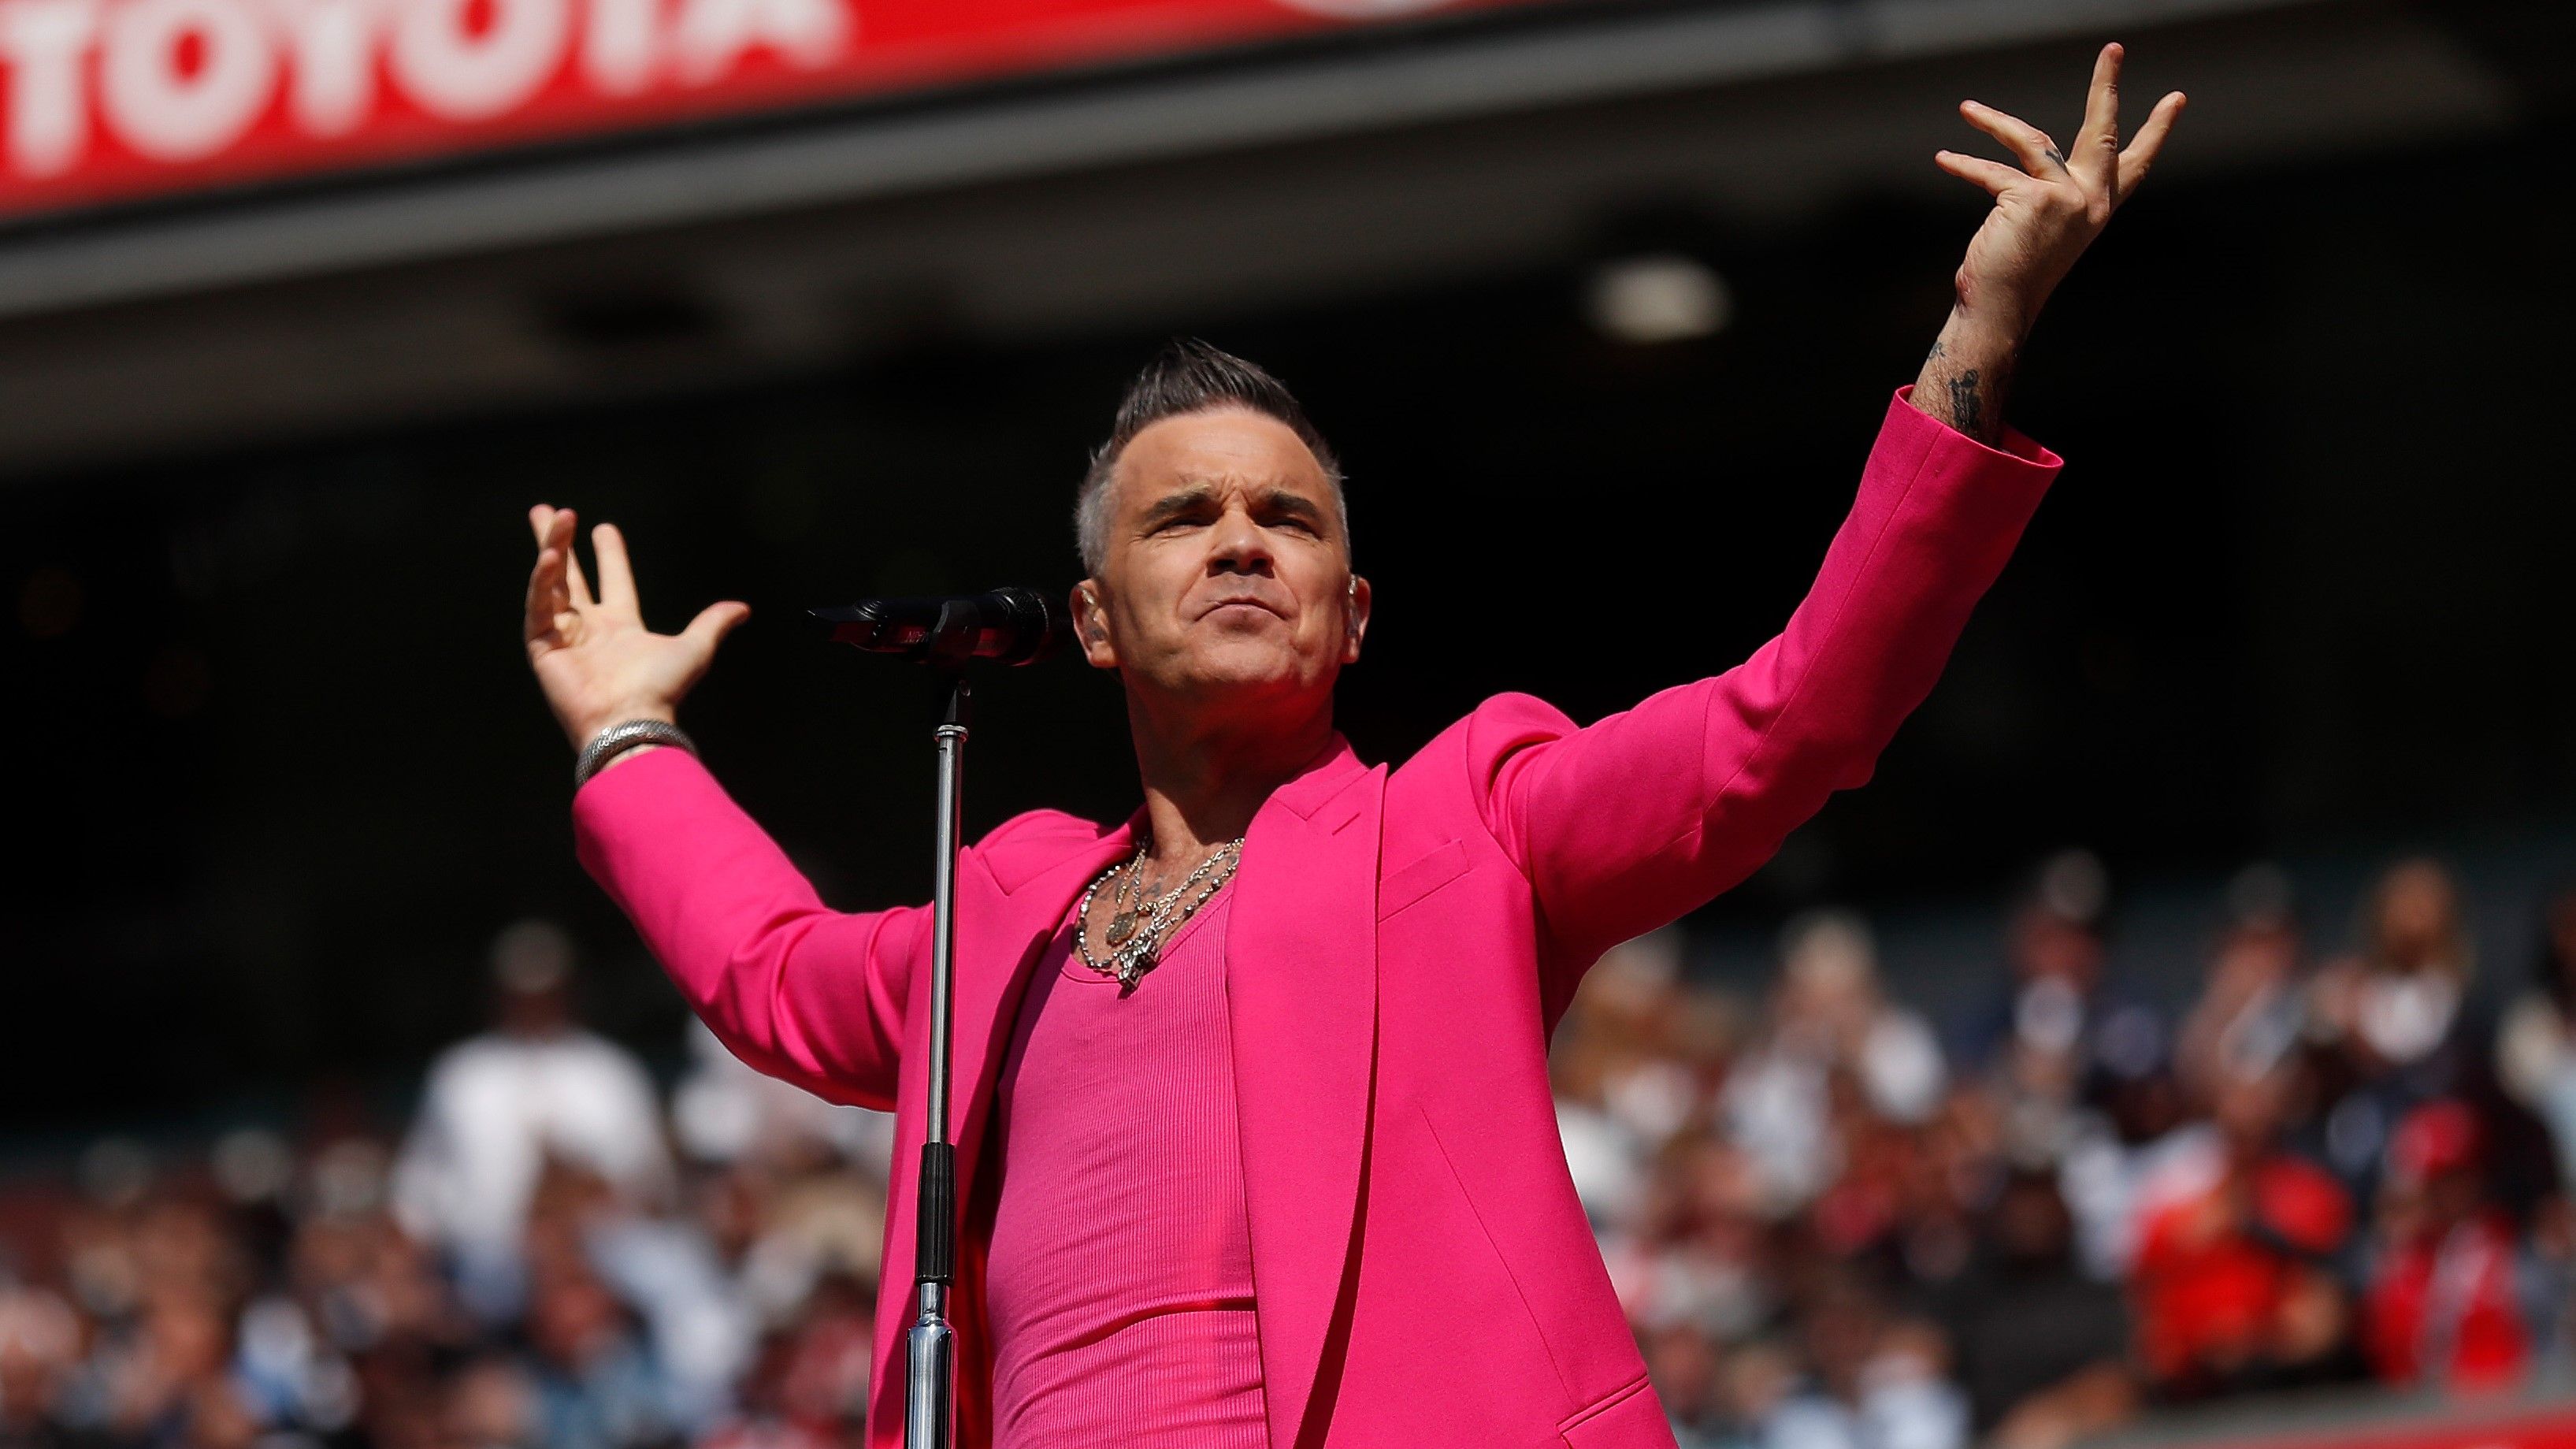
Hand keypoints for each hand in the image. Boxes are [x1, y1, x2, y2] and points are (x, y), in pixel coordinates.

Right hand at [522, 504, 749, 751]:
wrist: (631, 718)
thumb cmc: (661, 689)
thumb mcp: (694, 649)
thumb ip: (711, 624)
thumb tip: (743, 608)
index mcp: (622, 627)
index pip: (613, 582)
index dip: (609, 555)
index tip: (604, 528)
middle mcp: (590, 628)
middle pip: (571, 576)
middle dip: (558, 543)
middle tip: (547, 511)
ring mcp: (564, 636)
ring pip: (551, 582)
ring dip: (550, 547)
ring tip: (550, 514)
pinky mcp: (543, 646)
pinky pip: (538, 606)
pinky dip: (541, 580)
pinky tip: (549, 555)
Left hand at [1910, 44, 2183, 441]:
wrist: (2001, 309)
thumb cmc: (2015, 272)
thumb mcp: (2042, 224)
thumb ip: (2048, 187)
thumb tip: (2034, 145)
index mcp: (2098, 208)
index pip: (2136, 163)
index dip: (2157, 131)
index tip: (2177, 98)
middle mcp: (2091, 201)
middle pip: (2102, 130)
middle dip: (2107, 85)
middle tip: (2114, 49)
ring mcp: (2066, 198)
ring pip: (2030, 140)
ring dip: (1992, 122)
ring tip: (1967, 108)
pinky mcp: (2035, 198)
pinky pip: (1992, 172)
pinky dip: (1964, 164)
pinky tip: (1944, 159)